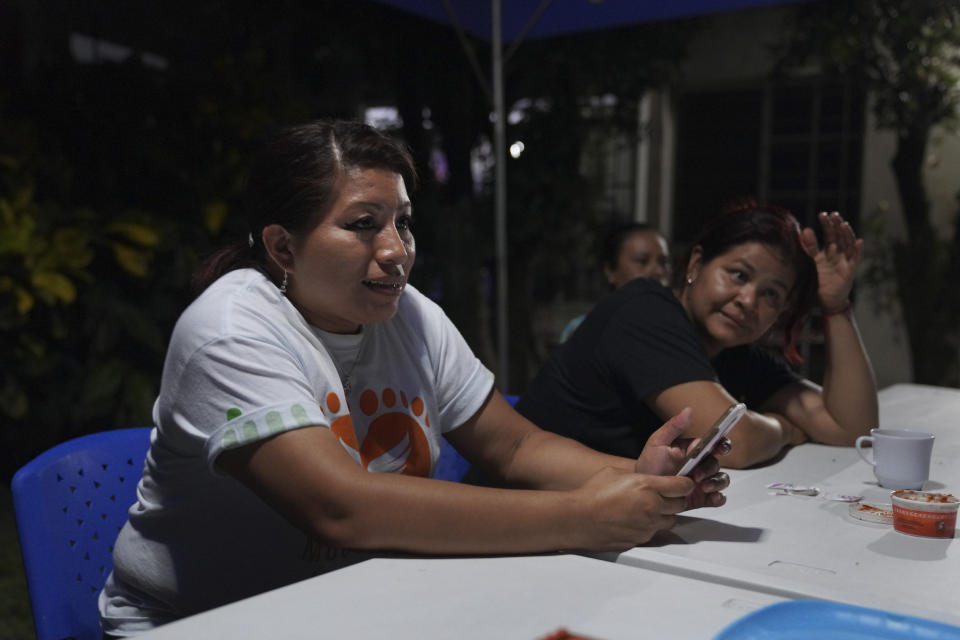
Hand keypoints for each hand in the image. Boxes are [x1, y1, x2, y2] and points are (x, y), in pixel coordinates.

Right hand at [573, 467, 692, 549]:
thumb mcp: (615, 472)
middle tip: (666, 496)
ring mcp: (648, 525)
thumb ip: (638, 476)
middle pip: (680, 504)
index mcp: (647, 486)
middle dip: (676, 499)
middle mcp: (651, 506)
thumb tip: (648, 478)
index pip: (682, 486)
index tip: (684, 483)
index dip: (685, 483)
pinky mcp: (641, 539)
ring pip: (671, 521)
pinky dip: (651, 526)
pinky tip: (636, 520)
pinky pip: (654, 532)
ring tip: (650, 509)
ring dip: (665, 514)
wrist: (579, 518)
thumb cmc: (592, 494)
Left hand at [634, 407, 729, 508]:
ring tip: (702, 486)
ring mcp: (702, 481)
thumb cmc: (649, 464)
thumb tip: (688, 410)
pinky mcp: (701, 497)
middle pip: (717, 462)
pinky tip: (712, 497)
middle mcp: (700, 464)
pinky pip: (717, 498)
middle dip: (710, 468)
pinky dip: (718, 498)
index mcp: (693, 449)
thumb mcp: (657, 442)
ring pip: (721, 480)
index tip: (720, 447)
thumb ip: (674, 426)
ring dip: (716, 482)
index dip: (722, 444)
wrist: (642, 489)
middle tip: (697, 474)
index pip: (714, 443)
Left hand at [799, 211, 863, 313]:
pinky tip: (859, 241)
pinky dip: (858, 250)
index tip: (822, 214)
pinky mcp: (850, 271)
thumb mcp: (812, 262)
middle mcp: (838, 254)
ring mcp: (845, 262)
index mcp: (828, 251)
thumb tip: (805, 229)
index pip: (829, 234)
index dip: (827, 225)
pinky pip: (856, 259)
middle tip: (833, 215)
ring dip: (847, 234)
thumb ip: (810, 247)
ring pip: (849, 244)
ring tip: (843, 225)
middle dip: (837, 225)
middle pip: (839, 237)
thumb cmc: (818, 281)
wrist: (825, 301)